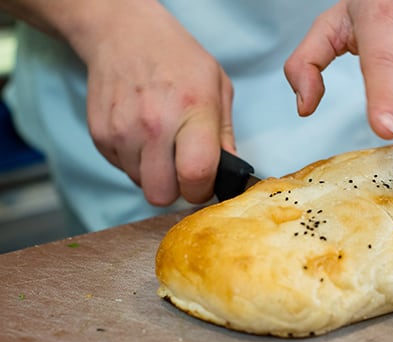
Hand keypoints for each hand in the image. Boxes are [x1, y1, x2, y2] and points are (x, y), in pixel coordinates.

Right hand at [71, 2, 235, 205]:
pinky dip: (135, 161)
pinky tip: (141, 135)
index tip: (204, 183)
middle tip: (181, 170)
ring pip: (141, 184)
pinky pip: (122, 169)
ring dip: (154, 173)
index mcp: (191, 112)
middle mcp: (154, 125)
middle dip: (176, 189)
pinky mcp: (100, 135)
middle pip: (162, 194)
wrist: (124, 34)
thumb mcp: (218, 87)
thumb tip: (229, 172)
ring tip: (161, 143)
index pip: (195, 176)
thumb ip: (224, 135)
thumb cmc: (178, 60)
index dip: (202, 190)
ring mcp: (122, 131)